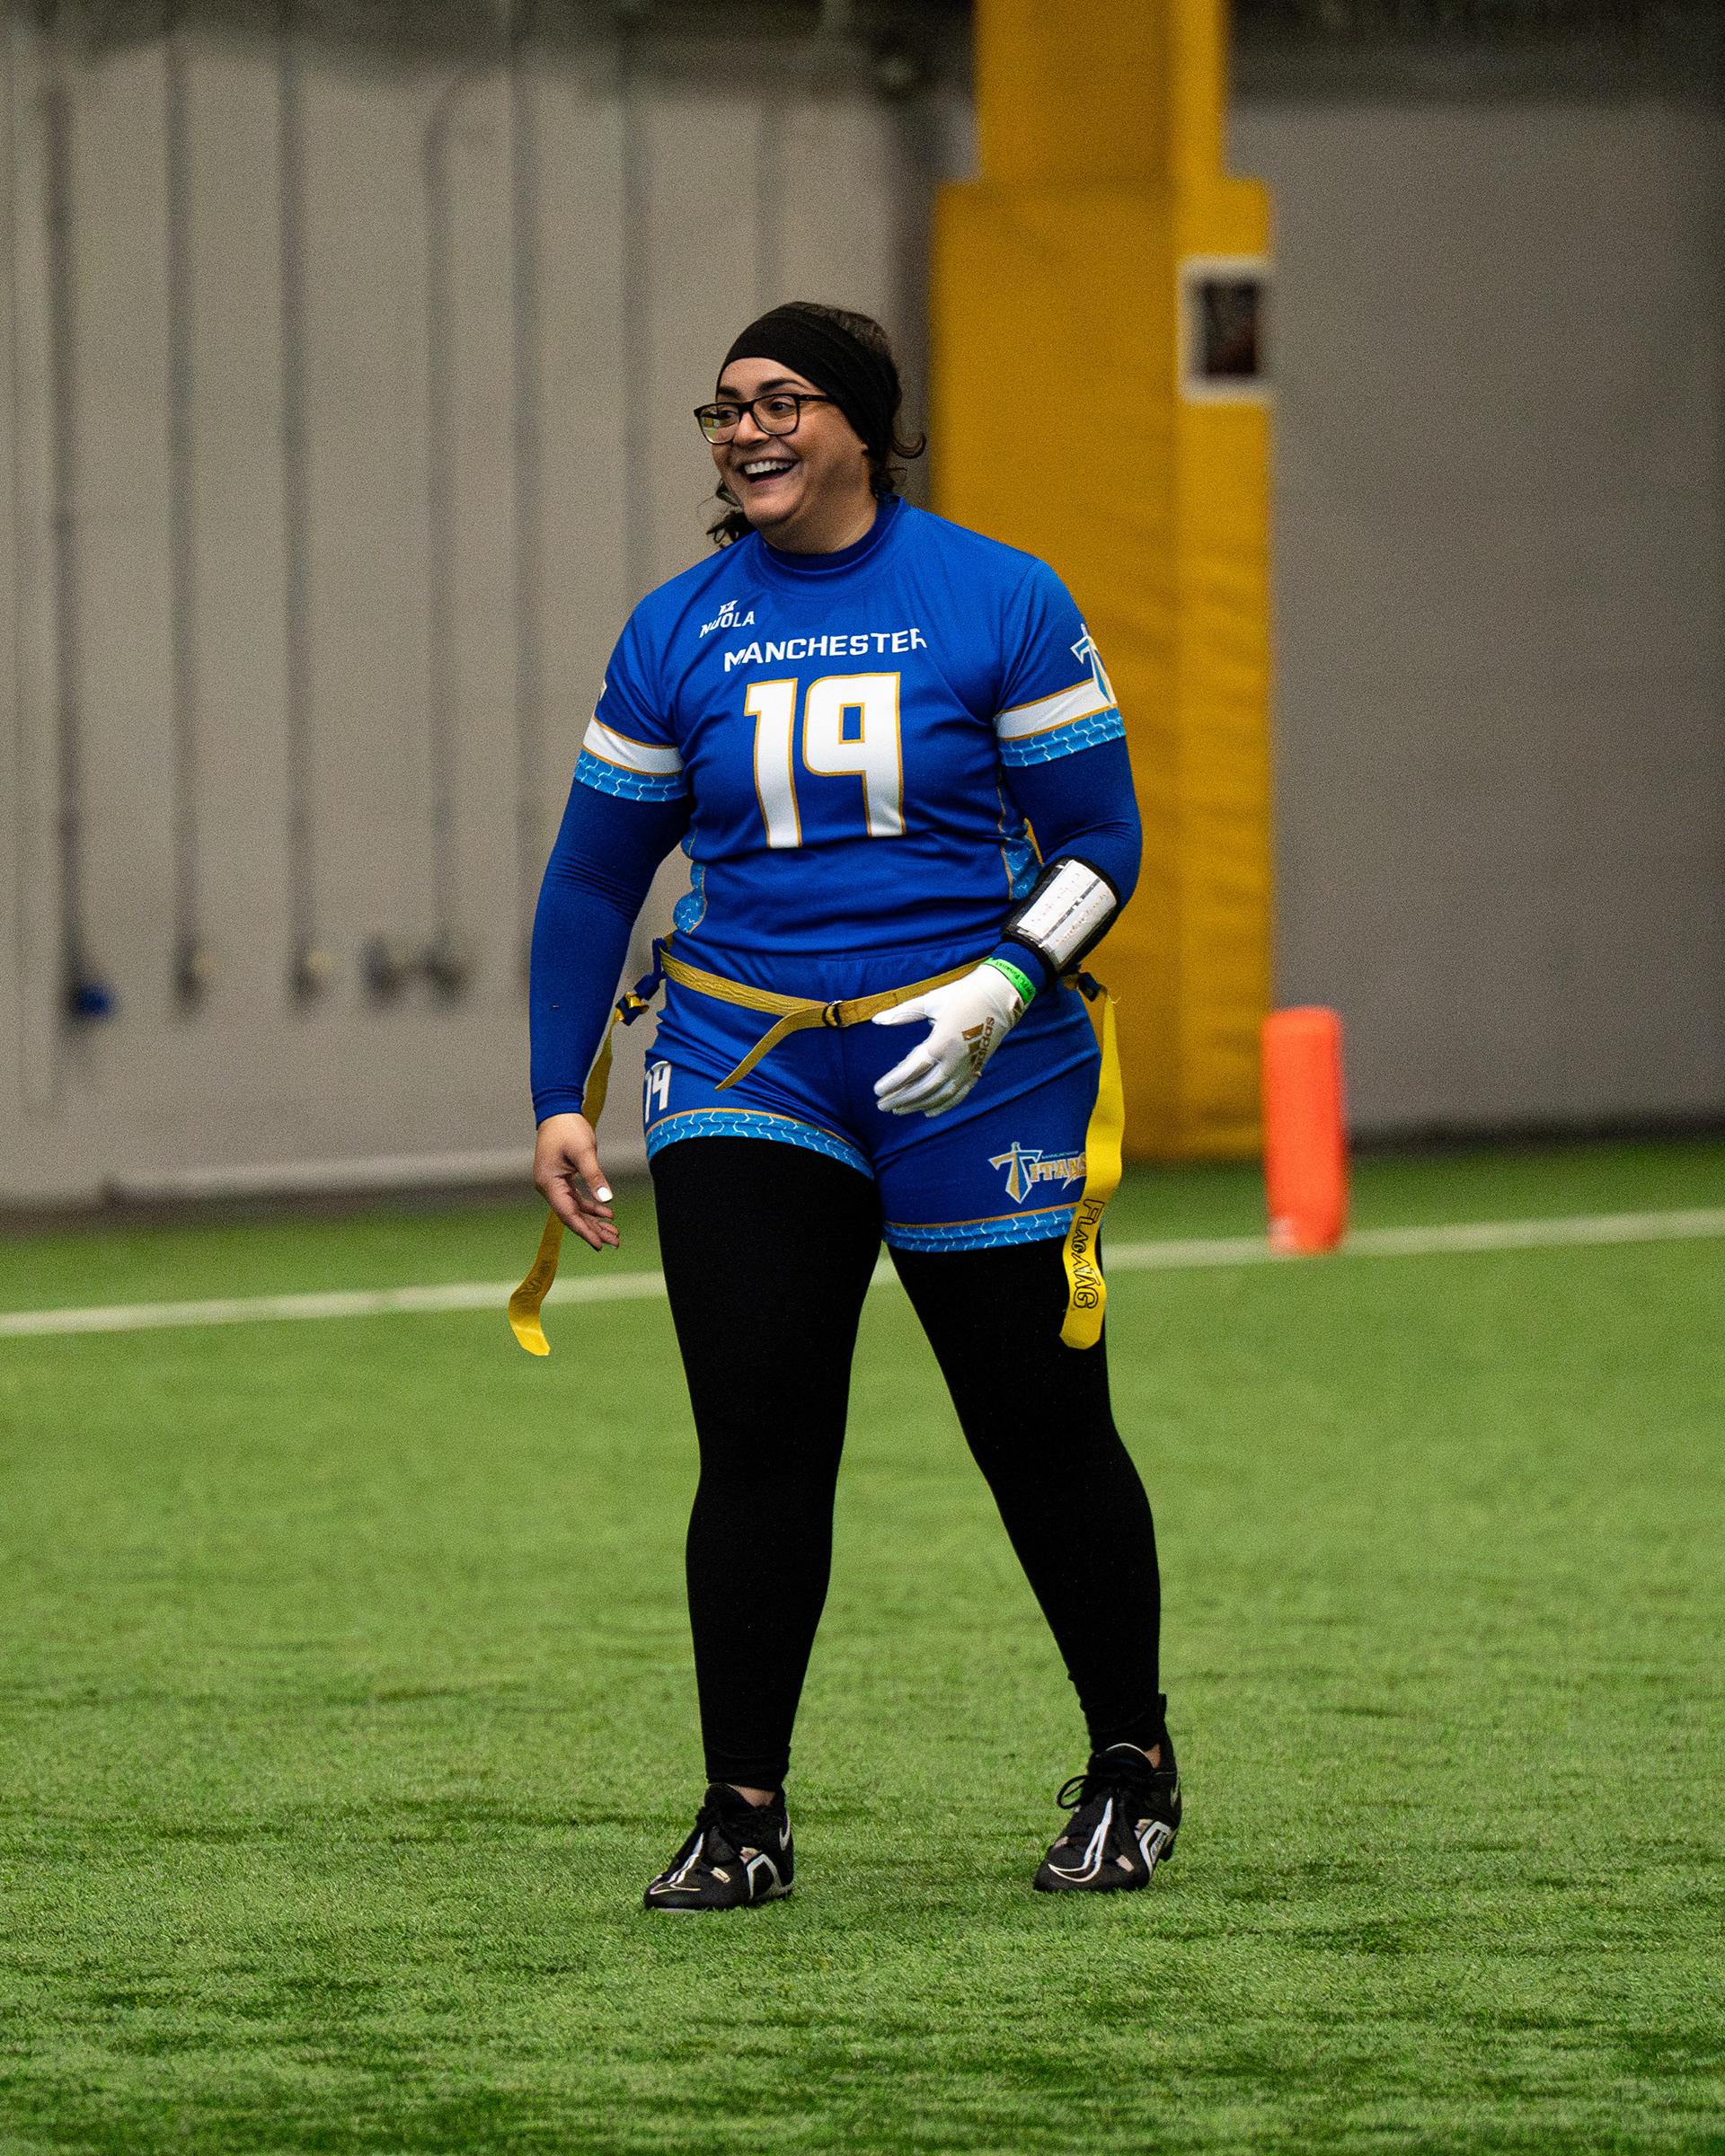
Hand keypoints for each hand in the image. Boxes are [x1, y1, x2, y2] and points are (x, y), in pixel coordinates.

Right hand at [533, 1113, 618, 1249]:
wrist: (558, 1111)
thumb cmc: (568, 1128)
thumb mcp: (584, 1151)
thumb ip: (595, 1175)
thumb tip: (606, 1199)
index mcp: (549, 1182)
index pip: (568, 1214)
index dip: (584, 1231)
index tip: (599, 1245)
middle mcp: (549, 1186)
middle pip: (572, 1215)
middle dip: (594, 1230)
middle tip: (615, 1242)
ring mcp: (554, 1183)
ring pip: (576, 1209)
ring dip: (594, 1221)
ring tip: (614, 1233)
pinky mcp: (562, 1179)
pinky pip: (577, 1198)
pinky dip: (591, 1207)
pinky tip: (607, 1214)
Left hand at [872, 961, 1025, 1116]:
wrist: (1000, 995)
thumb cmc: (962, 994)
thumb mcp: (930, 1001)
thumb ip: (902, 1013)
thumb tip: (876, 1020)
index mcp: (942, 1041)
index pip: (912, 1070)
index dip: (893, 1082)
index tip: (877, 1090)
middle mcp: (956, 1059)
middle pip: (925, 1088)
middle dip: (902, 1099)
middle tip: (882, 1105)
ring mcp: (968, 1066)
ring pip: (941, 1094)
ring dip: (918, 1105)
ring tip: (899, 1110)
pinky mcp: (977, 1068)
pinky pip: (960, 1093)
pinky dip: (943, 1105)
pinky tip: (928, 1112)